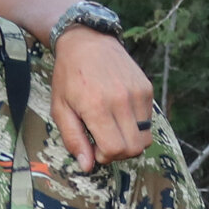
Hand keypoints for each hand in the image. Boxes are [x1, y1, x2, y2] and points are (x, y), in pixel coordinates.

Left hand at [47, 26, 155, 171]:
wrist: (87, 41)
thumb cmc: (69, 76)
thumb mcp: (60, 108)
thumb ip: (73, 139)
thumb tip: (87, 166)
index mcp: (97, 107)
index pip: (115, 149)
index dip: (105, 156)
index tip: (94, 147)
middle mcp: (121, 101)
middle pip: (134, 148)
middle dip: (119, 153)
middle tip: (104, 141)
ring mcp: (137, 94)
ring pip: (145, 138)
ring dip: (130, 141)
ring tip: (113, 128)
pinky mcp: (147, 88)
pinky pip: (148, 121)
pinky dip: (136, 125)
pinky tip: (119, 113)